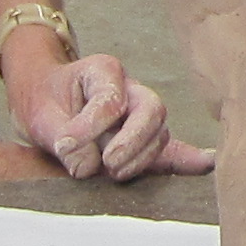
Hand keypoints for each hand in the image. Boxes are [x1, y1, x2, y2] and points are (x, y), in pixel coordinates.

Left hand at [3, 46, 213, 181]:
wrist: (45, 102)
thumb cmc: (45, 102)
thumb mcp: (41, 115)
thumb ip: (61, 137)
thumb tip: (86, 168)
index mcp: (104, 71)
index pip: (110, 100)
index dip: (89, 127)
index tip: (65, 146)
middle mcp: (131, 90)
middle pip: (151, 110)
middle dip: (133, 140)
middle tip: (109, 163)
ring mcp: (141, 114)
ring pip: (160, 131)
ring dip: (142, 156)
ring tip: (115, 174)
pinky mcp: (144, 139)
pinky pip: (170, 150)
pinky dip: (186, 160)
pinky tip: (205, 164)